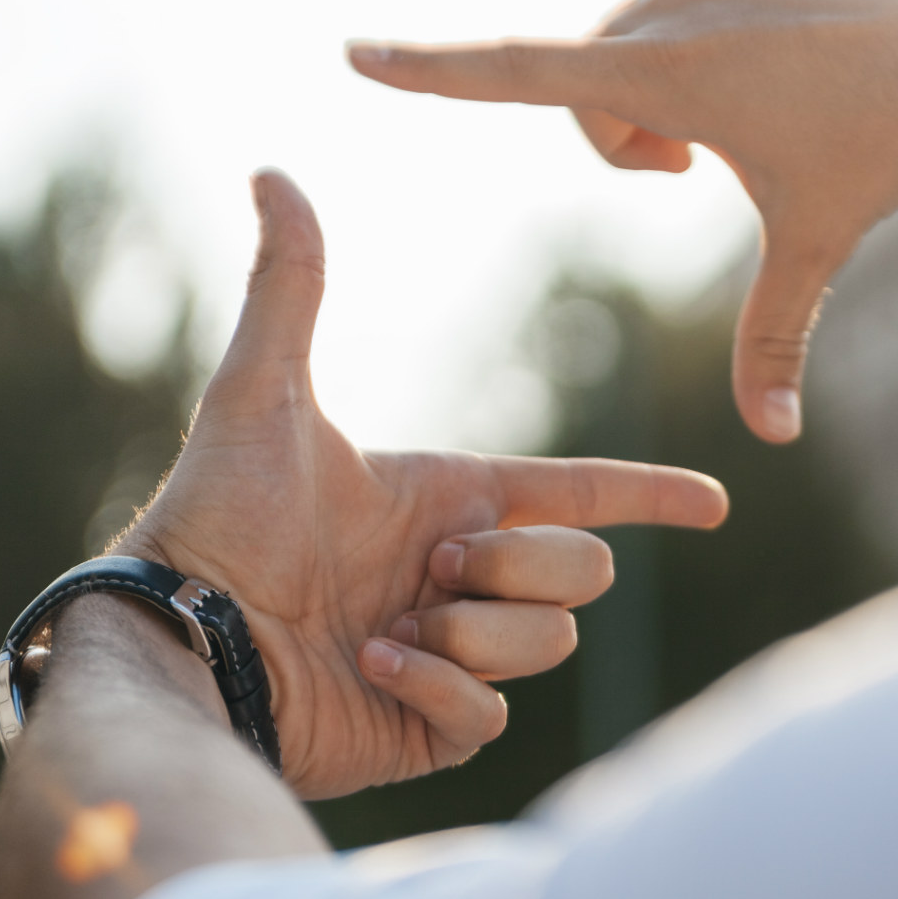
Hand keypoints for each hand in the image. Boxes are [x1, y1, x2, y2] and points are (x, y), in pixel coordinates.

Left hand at [116, 169, 728, 798]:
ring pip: (550, 641)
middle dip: (521, 564)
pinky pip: (496, 715)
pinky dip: (442, 688)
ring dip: (474, 630)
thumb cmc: (218, 515)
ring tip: (387, 627)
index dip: (651, 494)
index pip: (579, 494)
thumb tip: (272, 170)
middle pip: (583, 569)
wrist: (181, 638)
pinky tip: (374, 667)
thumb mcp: (262, 392)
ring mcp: (451, 655)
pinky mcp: (430, 728)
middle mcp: (459, 576)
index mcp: (448, 501)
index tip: (715, 502)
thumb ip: (291, 285)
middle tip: (428, 569)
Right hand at [347, 0, 897, 443]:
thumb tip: (770, 440)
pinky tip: (799, 67)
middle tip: (693, 174)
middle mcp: (671, 5)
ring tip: (750, 124)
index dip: (431, 71)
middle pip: (590, 83)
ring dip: (670, 90)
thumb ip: (777, 337)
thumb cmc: (892, 134)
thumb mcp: (817, 239)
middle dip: (623, 138)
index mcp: (664, 74)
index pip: (516, 72)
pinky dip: (721, 43)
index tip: (358, 51)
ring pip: (644, 37)